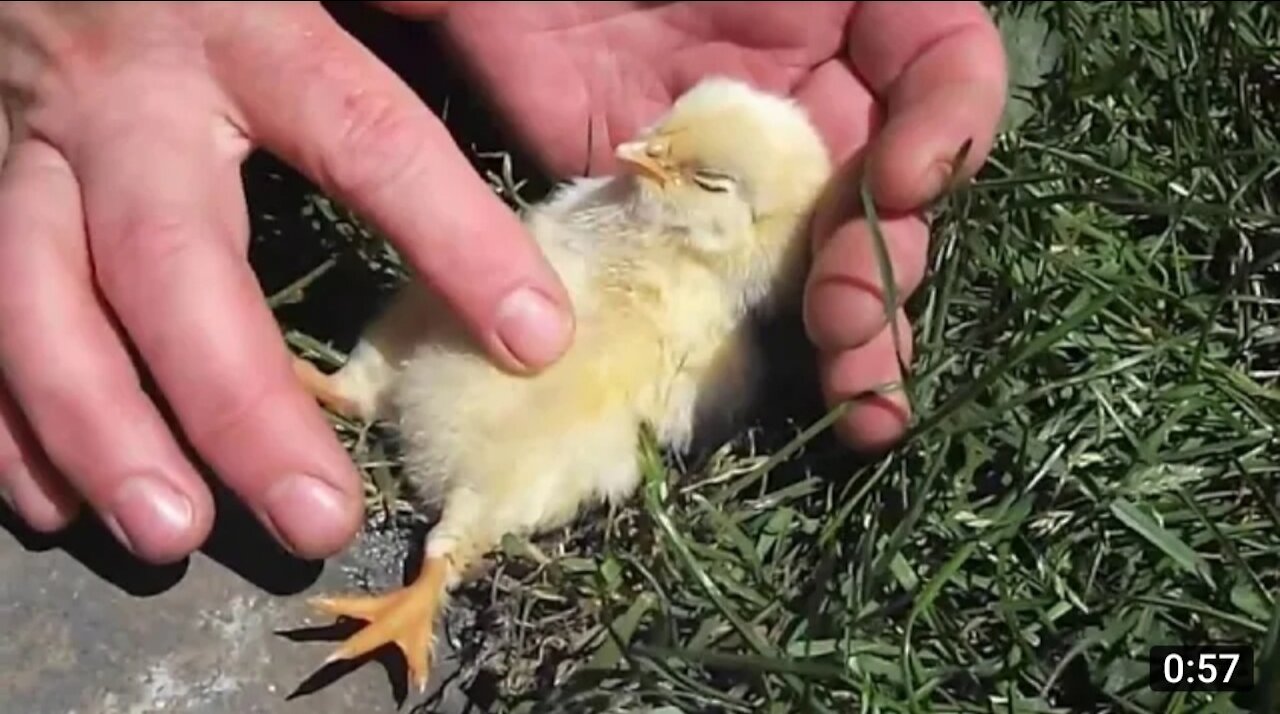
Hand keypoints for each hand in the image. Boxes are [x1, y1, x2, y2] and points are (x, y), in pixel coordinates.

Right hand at [0, 2, 572, 562]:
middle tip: (317, 518)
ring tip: (174, 534)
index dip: (453, 241)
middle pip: (175, 262)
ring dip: (101, 433)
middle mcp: (125, 95)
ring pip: (38, 303)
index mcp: (242, 24)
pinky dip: (8, 418)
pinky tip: (60, 502)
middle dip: (240, 404)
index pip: (365, 137)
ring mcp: (27, 147)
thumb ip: (405, 12)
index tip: (534, 338)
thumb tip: (551, 94)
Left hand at [385, 0, 1006, 450]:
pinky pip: (709, 294)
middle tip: (849, 326)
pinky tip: (766, 396)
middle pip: (888, 220)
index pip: (949, 100)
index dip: (945, 146)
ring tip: (855, 403)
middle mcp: (813, 121)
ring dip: (845, 345)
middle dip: (885, 284)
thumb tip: (923, 174)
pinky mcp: (656, 223)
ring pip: (812, 277)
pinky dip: (737, 351)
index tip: (897, 181)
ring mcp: (735, 183)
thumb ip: (913, 34)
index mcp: (861, 41)